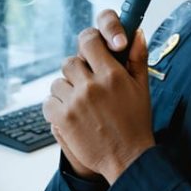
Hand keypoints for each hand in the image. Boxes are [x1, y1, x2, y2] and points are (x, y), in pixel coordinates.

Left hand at [43, 11, 154, 183]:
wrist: (128, 158)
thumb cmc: (136, 122)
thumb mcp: (142, 87)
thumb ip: (137, 57)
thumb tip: (136, 32)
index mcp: (111, 74)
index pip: (88, 41)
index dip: (87, 42)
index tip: (89, 49)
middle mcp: (91, 86)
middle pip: (69, 61)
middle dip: (77, 70)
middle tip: (87, 83)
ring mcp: (75, 103)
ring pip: (57, 82)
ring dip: (66, 90)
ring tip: (80, 102)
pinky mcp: (62, 119)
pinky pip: (48, 102)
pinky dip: (56, 106)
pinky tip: (70, 113)